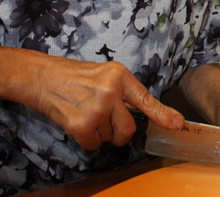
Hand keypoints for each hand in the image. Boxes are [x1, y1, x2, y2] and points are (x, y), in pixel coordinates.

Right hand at [29, 55, 183, 149]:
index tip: (177, 124)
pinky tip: (76, 121)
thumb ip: (123, 92)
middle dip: (120, 134)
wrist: (41, 77)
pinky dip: (86, 139)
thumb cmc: (72, 76)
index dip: (163, 115)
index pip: (146, 100)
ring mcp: (97, 108)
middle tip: (106, 124)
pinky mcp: (81, 124)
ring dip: (99, 132)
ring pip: (109, 137)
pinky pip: (93, 144)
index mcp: (120, 76)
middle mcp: (111, 90)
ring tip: (85, 112)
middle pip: (128, 128)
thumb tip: (144, 114)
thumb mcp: (104, 75)